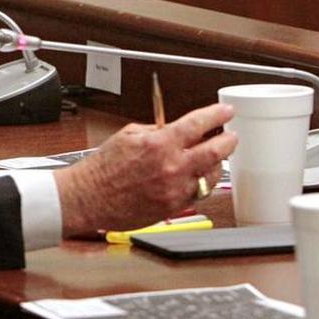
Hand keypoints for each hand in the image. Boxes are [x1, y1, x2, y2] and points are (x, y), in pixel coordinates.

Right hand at [54, 103, 236, 236]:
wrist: (88, 198)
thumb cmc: (101, 170)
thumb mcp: (126, 136)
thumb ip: (155, 131)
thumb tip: (174, 129)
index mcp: (159, 144)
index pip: (198, 124)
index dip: (216, 115)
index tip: (225, 112)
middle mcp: (171, 166)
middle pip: (216, 151)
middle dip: (228, 141)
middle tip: (230, 136)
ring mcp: (175, 188)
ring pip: (212, 174)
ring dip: (215, 164)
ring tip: (211, 158)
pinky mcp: (174, 206)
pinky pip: (198, 192)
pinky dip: (200, 182)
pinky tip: (195, 177)